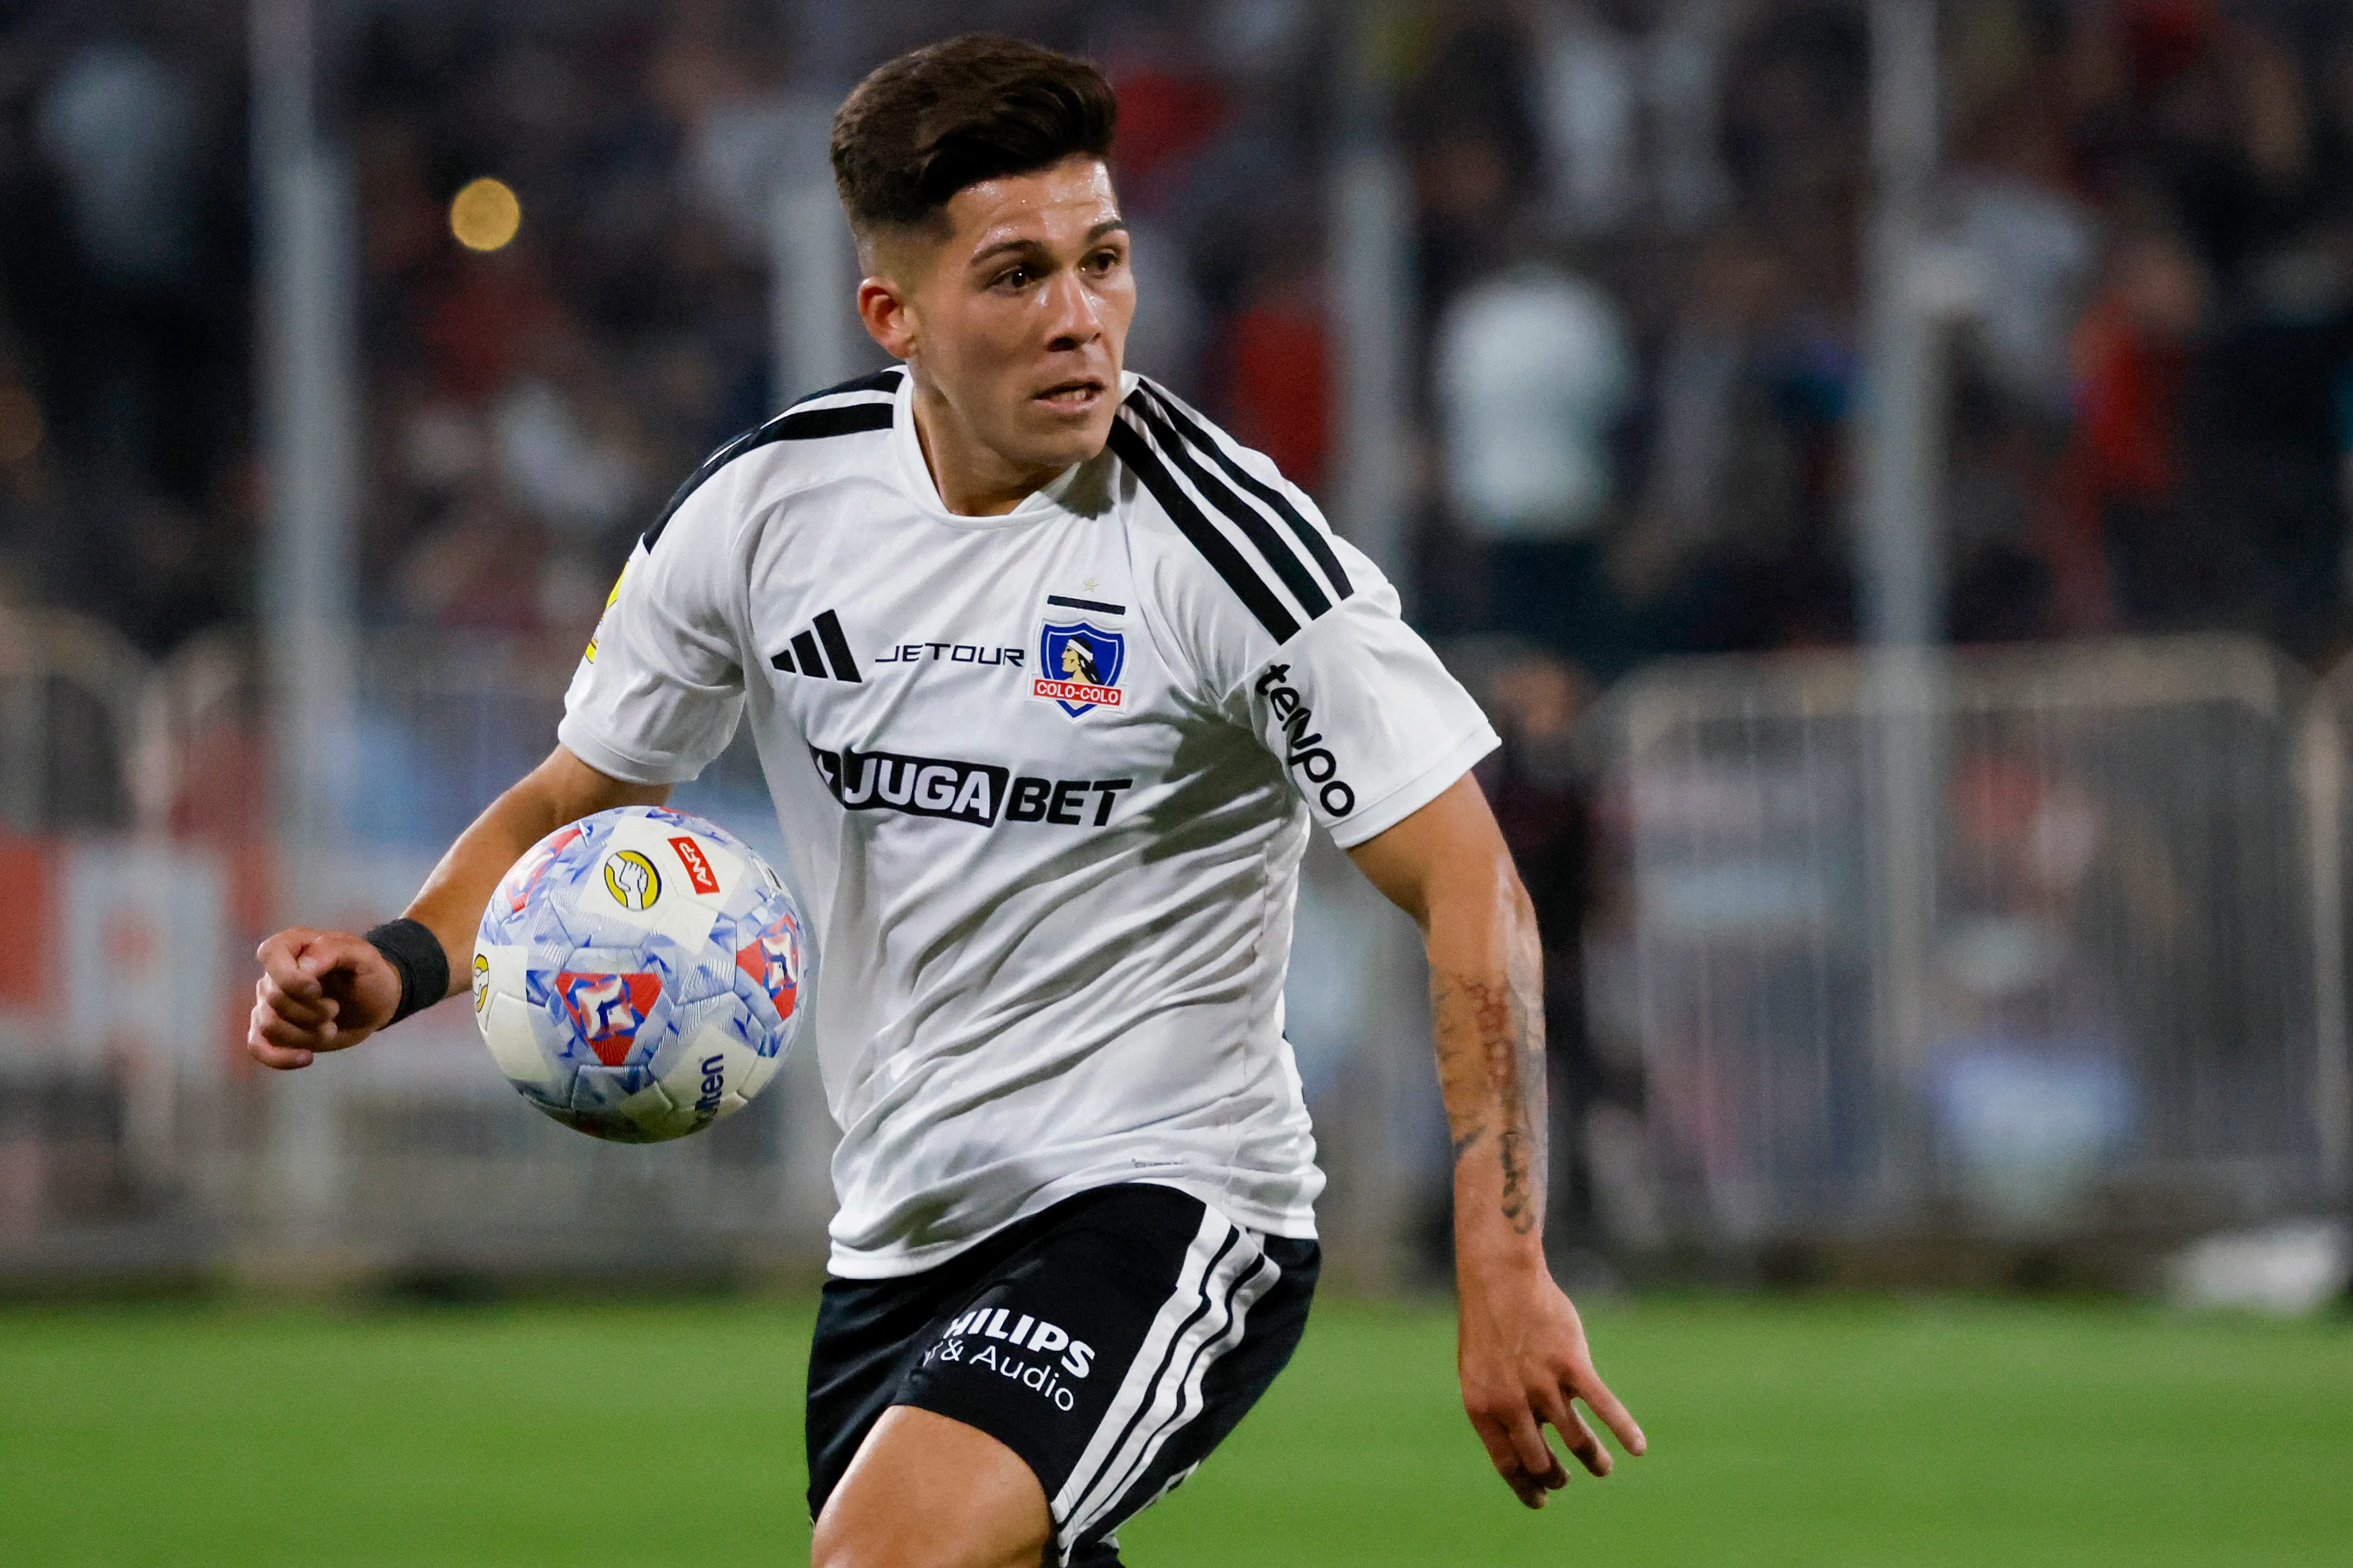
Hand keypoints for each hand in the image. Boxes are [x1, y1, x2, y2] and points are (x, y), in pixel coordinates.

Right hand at [247, 927, 403, 1070]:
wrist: (374, 1005)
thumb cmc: (369, 975)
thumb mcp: (365, 957)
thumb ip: (335, 950)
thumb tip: (304, 966)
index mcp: (293, 945)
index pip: (269, 954)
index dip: (290, 977)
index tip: (317, 989)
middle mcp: (275, 973)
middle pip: (275, 998)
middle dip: (311, 1011)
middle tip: (335, 1009)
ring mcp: (271, 1003)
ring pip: (270, 1025)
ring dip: (307, 1034)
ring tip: (331, 1027)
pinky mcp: (274, 1030)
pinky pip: (257, 1047)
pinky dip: (280, 1057)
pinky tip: (307, 1058)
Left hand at [1457, 1253, 1644, 1507]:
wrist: (1500, 1280)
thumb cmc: (1490, 1326)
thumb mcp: (1480, 1373)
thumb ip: (1499, 1408)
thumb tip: (1523, 1443)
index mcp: (1484, 1407)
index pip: (1508, 1464)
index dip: (1526, 1488)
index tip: (1541, 1501)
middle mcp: (1512, 1403)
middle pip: (1541, 1460)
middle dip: (1557, 1477)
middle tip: (1566, 1479)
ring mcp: (1543, 1385)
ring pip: (1576, 1440)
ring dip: (1593, 1460)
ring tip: (1602, 1469)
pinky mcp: (1572, 1366)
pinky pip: (1604, 1407)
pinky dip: (1624, 1430)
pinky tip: (1637, 1447)